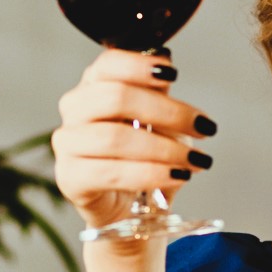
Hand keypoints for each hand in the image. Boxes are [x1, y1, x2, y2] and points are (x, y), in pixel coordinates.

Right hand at [51, 48, 215, 232]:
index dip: (139, 65)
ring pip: (114, 138)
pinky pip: (111, 172)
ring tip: (195, 160)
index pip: (108, 64)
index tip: (173, 74)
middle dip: (167, 112)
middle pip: (115, 98)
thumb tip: (166, 64)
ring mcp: (67, 144)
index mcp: (94, 86)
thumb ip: (157, 93)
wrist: (129, 208)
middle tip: (203, 128)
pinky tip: (176, 175)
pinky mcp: (69, 178)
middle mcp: (75, 110)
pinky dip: (149, 173)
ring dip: (163, 149)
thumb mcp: (158, 121)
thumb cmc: (143, 158)